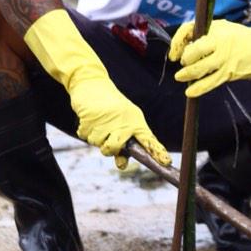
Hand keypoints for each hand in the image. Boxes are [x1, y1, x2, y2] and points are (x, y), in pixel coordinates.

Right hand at [24, 9, 169, 168]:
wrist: (93, 85)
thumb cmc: (111, 107)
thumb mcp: (122, 123)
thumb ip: (124, 144)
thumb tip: (121, 165)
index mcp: (136, 121)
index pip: (148, 139)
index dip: (157, 152)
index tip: (166, 162)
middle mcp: (124, 120)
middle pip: (114, 148)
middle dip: (108, 148)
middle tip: (106, 139)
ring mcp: (107, 119)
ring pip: (97, 144)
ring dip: (95, 136)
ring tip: (99, 121)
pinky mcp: (91, 117)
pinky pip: (85, 135)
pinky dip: (85, 129)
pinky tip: (90, 117)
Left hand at [169, 19, 250, 97]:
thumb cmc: (242, 38)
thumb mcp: (224, 29)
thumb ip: (206, 35)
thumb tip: (184, 45)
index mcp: (216, 28)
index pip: (188, 30)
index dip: (177, 41)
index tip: (174, 52)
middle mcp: (219, 41)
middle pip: (192, 51)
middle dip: (184, 60)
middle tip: (183, 63)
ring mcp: (225, 58)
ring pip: (199, 68)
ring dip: (187, 75)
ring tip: (181, 78)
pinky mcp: (230, 72)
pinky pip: (210, 82)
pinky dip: (198, 88)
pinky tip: (190, 92)